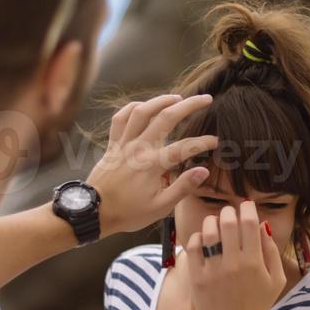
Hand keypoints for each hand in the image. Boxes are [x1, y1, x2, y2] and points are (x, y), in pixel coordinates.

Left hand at [87, 94, 218, 235]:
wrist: (94, 212)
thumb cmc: (128, 213)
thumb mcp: (159, 208)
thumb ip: (182, 187)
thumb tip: (203, 171)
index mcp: (152, 166)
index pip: (184, 147)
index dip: (203, 142)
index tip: (215, 141)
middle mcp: (139, 149)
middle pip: (166, 118)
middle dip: (189, 105)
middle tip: (206, 98)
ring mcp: (124, 144)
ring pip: (142, 111)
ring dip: (161, 100)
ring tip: (177, 97)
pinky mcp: (113, 144)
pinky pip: (120, 118)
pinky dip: (132, 108)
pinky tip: (145, 105)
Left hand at [182, 202, 286, 309]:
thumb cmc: (258, 304)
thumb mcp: (275, 279)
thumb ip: (271, 251)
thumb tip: (262, 225)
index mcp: (254, 263)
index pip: (249, 224)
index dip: (247, 209)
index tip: (246, 206)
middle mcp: (233, 265)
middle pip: (227, 223)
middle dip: (229, 212)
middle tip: (229, 214)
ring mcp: (213, 272)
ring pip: (209, 232)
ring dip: (212, 222)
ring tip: (215, 224)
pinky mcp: (197, 278)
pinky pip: (193, 248)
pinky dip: (197, 238)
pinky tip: (203, 240)